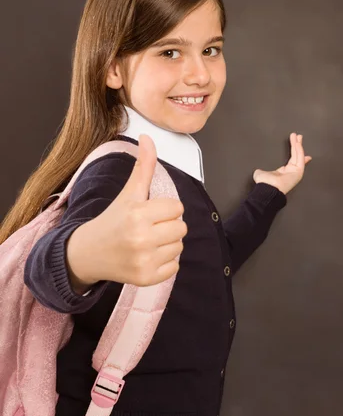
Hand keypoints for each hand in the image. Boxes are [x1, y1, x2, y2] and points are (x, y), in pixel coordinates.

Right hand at [74, 134, 187, 286]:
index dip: (165, 208)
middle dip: (168, 226)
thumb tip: (148, 138)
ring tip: (147, 242)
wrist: (89, 253)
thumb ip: (143, 166)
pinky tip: (147, 257)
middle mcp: (141, 238)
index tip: (149, 212)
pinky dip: (165, 263)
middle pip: (181, 227)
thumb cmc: (112, 219)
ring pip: (179, 247)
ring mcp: (144, 260)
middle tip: (148, 228)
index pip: (177, 207)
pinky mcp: (146, 278)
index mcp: (138, 213)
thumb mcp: (128, 192)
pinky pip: (174, 267)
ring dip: (167, 244)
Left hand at [253, 133, 311, 194]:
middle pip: (296, 156)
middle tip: (298, 136)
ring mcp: (296, 172)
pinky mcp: (299, 171)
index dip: (295, 152)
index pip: (292, 160)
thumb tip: (258, 170)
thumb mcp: (261, 174)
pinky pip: (300, 159)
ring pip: (298, 155)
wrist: (268, 189)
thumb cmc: (265, 183)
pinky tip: (297, 143)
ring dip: (298, 145)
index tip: (298, 145)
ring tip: (297, 136)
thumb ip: (261, 170)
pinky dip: (299, 150)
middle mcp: (291, 172)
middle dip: (297, 145)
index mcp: (283, 172)